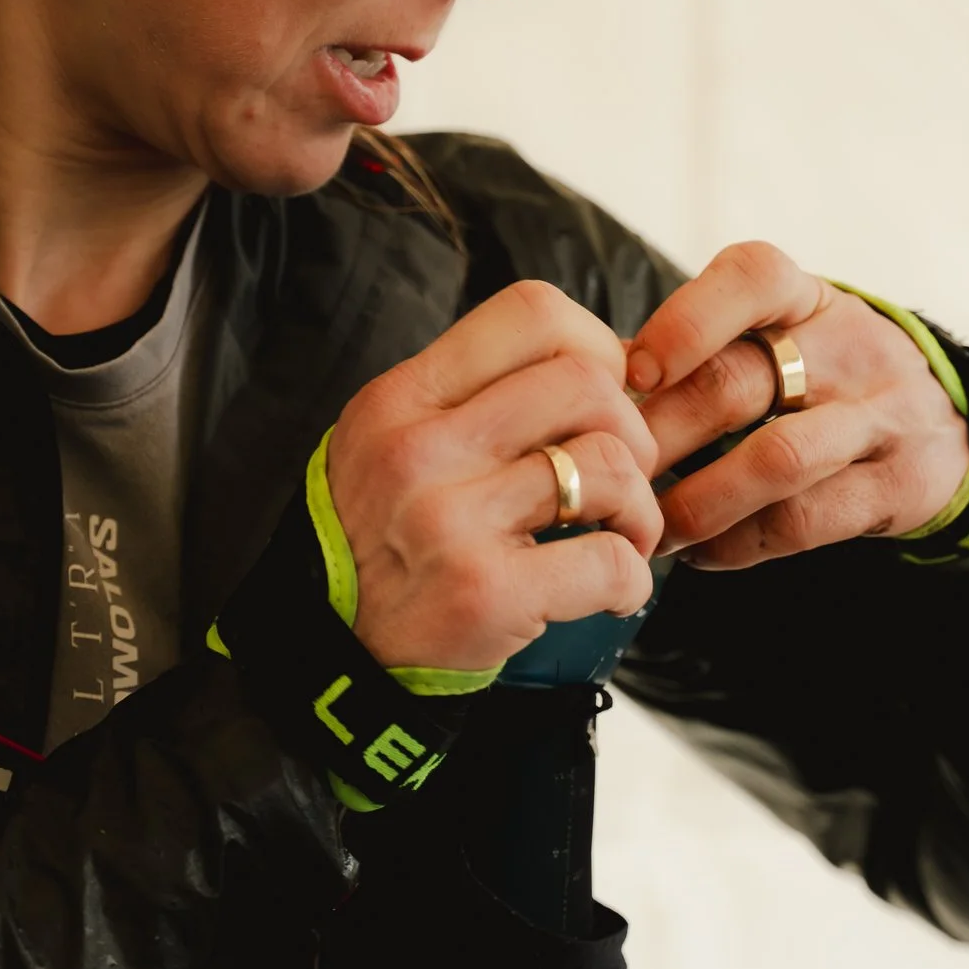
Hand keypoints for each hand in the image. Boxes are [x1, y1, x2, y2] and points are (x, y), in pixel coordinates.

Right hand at [328, 280, 662, 670]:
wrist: (328, 656)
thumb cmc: (382, 543)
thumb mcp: (392, 443)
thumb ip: (477, 398)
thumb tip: (617, 363)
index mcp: (399, 398)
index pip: (530, 311)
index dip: (596, 343)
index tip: (605, 394)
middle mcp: (419, 448)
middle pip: (586, 382)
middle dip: (632, 430)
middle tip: (620, 478)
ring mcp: (450, 520)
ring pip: (608, 465)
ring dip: (640, 507)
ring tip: (620, 534)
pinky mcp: (486, 593)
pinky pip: (609, 559)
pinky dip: (631, 579)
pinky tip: (609, 591)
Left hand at [626, 242, 968, 569]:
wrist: (950, 423)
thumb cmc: (822, 374)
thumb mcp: (780, 335)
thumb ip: (699, 350)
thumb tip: (592, 383)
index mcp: (806, 297)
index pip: (751, 279)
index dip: (685, 321)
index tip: (631, 371)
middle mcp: (848, 347)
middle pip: (739, 381)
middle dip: (662, 434)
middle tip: (608, 474)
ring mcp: (880, 417)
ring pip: (777, 459)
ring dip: (697, 502)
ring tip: (649, 528)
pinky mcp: (896, 486)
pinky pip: (805, 520)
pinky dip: (740, 542)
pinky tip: (701, 554)